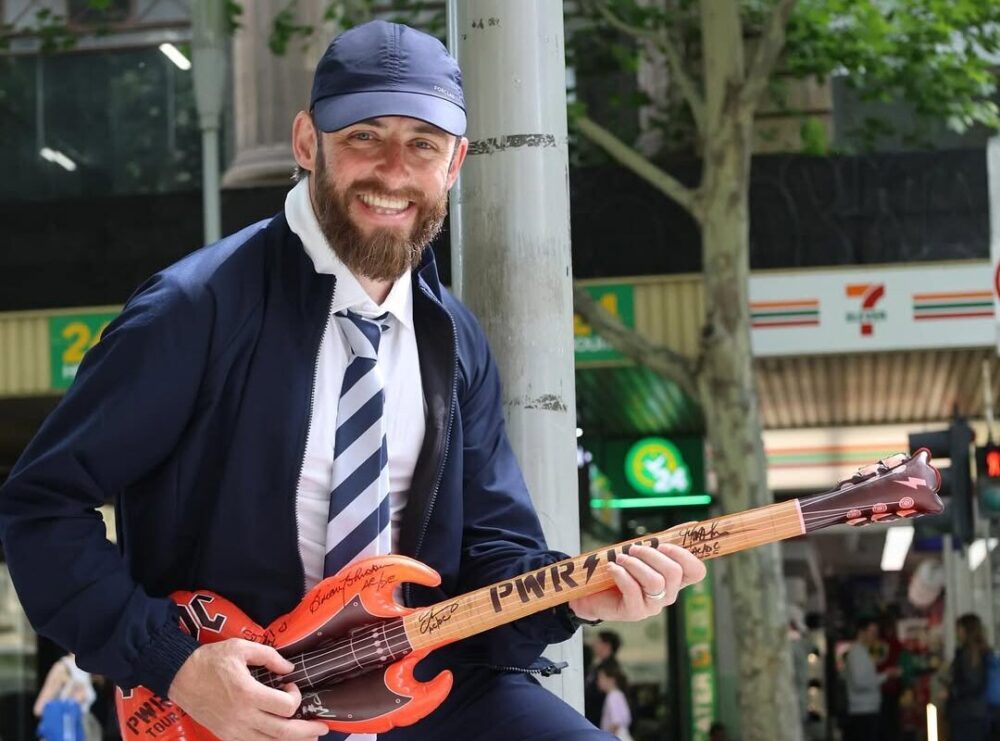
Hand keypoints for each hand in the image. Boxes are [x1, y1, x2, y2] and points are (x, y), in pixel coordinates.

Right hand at [168, 638, 329, 739]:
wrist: (179, 676)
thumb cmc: (210, 659)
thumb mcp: (241, 648)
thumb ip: (269, 656)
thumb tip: (289, 669)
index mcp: (247, 694)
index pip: (284, 707)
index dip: (296, 697)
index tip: (290, 685)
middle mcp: (242, 717)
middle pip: (281, 732)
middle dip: (306, 731)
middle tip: (322, 727)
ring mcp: (233, 730)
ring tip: (309, 737)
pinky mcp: (225, 735)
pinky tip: (280, 739)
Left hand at [567, 544, 705, 621]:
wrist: (592, 591)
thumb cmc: (621, 569)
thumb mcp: (643, 553)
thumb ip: (664, 540)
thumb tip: (692, 524)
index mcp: (675, 579)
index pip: (696, 571)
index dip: (684, 555)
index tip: (663, 545)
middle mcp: (668, 594)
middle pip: (674, 572)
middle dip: (651, 554)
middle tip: (633, 549)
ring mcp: (652, 606)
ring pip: (655, 582)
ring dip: (635, 564)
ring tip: (620, 558)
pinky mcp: (634, 612)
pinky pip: (633, 590)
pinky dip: (621, 574)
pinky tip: (612, 568)